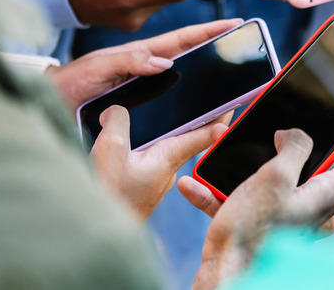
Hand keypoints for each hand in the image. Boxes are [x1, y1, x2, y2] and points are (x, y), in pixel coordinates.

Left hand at [46, 19, 242, 110]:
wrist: (50, 100)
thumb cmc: (70, 81)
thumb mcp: (98, 66)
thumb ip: (129, 61)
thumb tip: (165, 62)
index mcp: (140, 54)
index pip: (182, 39)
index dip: (208, 30)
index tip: (233, 22)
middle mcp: (147, 69)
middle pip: (190, 56)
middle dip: (217, 49)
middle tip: (244, 47)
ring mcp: (146, 85)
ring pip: (185, 77)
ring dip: (208, 77)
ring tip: (233, 80)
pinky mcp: (142, 104)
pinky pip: (173, 100)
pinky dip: (191, 102)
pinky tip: (204, 112)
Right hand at [90, 106, 230, 220]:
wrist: (96, 232)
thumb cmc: (107, 196)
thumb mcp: (111, 150)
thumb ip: (119, 121)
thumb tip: (117, 109)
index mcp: (168, 159)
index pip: (203, 135)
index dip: (220, 118)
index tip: (237, 104)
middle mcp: (167, 171)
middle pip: (186, 140)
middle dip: (193, 122)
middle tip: (201, 102)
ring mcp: (155, 183)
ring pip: (164, 152)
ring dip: (166, 136)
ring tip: (163, 118)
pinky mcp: (141, 190)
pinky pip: (148, 163)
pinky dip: (145, 150)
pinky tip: (131, 147)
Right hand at [180, 129, 333, 289]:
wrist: (226, 276)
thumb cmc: (252, 234)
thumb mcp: (275, 176)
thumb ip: (294, 145)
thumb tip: (294, 134)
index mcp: (329, 194)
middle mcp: (318, 207)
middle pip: (318, 164)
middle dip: (288, 145)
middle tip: (270, 131)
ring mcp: (296, 218)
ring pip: (280, 181)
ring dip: (249, 168)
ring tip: (222, 157)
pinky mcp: (272, 226)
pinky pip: (254, 201)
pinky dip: (227, 192)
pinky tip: (197, 186)